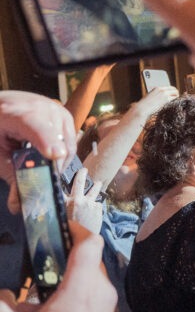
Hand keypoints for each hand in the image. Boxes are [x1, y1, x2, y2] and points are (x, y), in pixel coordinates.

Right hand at [0, 222, 117, 311]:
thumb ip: (4, 309)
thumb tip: (1, 295)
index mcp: (81, 290)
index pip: (90, 243)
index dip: (78, 229)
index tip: (62, 226)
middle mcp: (101, 292)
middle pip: (90, 259)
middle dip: (69, 257)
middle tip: (47, 261)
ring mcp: (108, 304)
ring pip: (92, 278)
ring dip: (71, 278)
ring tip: (47, 292)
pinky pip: (95, 294)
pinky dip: (77, 294)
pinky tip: (55, 309)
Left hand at [1, 91, 75, 212]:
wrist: (3, 106)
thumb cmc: (0, 128)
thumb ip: (11, 175)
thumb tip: (18, 205)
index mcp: (19, 113)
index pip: (37, 126)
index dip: (47, 141)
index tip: (55, 156)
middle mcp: (44, 108)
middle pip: (58, 142)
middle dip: (52, 167)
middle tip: (42, 184)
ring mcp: (58, 111)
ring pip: (68, 145)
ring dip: (58, 161)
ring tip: (42, 167)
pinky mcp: (66, 116)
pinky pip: (70, 141)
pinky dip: (61, 153)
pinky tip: (46, 156)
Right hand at [66, 169, 102, 234]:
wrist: (84, 238)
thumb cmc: (71, 230)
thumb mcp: (63, 218)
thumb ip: (64, 208)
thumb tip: (61, 202)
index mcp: (67, 203)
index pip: (62, 189)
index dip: (61, 183)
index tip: (63, 176)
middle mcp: (79, 200)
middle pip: (79, 183)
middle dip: (81, 175)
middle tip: (84, 170)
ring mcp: (90, 203)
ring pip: (94, 191)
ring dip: (96, 186)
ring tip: (98, 183)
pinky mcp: (98, 208)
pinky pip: (97, 204)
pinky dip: (96, 206)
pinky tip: (94, 210)